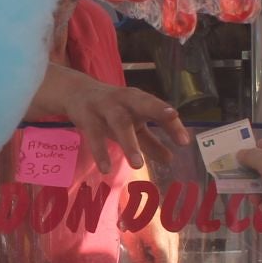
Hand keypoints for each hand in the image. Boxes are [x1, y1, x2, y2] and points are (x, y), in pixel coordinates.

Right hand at [32, 64, 189, 172]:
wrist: (76, 93)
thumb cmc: (112, 111)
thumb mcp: (132, 124)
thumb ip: (150, 142)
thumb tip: (170, 160)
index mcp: (138, 100)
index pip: (159, 111)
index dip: (172, 124)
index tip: (185, 141)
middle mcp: (124, 101)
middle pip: (142, 103)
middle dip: (157, 109)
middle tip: (173, 118)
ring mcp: (104, 107)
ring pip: (119, 122)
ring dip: (129, 142)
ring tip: (138, 165)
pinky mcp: (87, 118)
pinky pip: (94, 136)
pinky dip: (100, 151)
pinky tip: (106, 169)